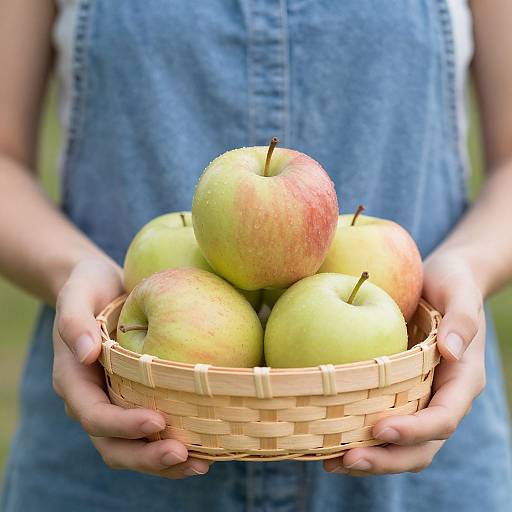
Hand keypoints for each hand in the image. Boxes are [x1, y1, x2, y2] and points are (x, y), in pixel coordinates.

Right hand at [52, 258, 210, 477]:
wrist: (102, 288)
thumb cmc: (88, 288)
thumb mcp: (76, 293)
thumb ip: (74, 321)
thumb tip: (86, 353)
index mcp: (75, 381)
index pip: (94, 415)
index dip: (122, 425)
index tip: (156, 422)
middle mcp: (95, 400)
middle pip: (114, 445)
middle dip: (146, 457)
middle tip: (183, 455)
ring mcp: (117, 402)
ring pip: (135, 447)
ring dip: (164, 462)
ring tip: (200, 463)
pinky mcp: (138, 399)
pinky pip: (153, 430)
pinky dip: (175, 442)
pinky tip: (206, 446)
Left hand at [324, 252, 485, 474]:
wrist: (440, 284)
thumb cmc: (453, 285)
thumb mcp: (460, 293)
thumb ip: (462, 320)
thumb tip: (451, 352)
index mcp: (461, 380)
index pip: (443, 418)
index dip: (415, 431)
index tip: (381, 429)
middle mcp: (440, 397)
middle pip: (421, 446)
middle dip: (386, 459)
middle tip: (347, 460)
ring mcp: (418, 399)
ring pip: (400, 446)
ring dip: (370, 459)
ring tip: (332, 462)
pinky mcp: (397, 393)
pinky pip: (382, 423)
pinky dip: (359, 438)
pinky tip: (328, 439)